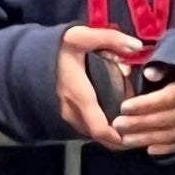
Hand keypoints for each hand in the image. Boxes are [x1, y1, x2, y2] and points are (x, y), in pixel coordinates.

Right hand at [56, 25, 145, 148]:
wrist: (32, 52)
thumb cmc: (58, 46)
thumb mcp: (81, 36)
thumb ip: (109, 39)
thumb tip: (137, 46)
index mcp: (79, 96)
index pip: (100, 130)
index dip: (120, 138)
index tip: (139, 132)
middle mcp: (72, 111)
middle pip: (101, 136)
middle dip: (122, 134)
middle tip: (142, 123)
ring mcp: (67, 115)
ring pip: (95, 133)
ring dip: (112, 130)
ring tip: (131, 116)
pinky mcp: (66, 114)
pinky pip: (88, 127)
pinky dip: (103, 126)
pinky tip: (116, 112)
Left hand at [116, 64, 174, 156]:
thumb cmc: (169, 74)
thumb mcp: (165, 65)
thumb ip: (158, 68)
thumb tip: (150, 73)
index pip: (167, 98)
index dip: (145, 104)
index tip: (123, 107)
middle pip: (168, 118)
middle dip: (141, 123)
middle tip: (117, 125)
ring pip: (172, 133)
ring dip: (148, 138)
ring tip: (125, 140)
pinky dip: (166, 148)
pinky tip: (149, 150)